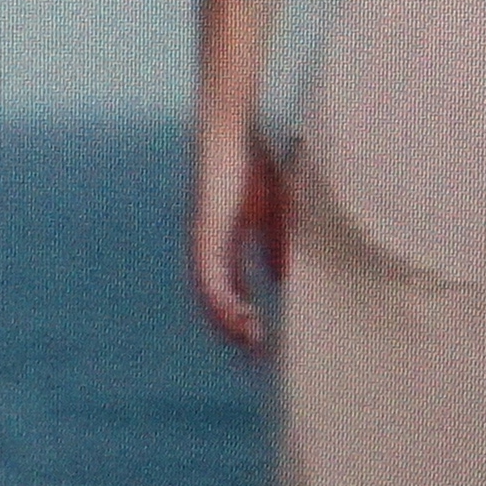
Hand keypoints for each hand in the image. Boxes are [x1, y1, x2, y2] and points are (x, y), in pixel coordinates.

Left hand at [190, 134, 291, 357]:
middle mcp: (207, 248)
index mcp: (222, 242)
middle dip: (235, 330)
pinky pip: (212, 276)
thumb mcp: (273, 209)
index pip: (230, 289)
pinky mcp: (205, 231)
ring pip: (211, 296)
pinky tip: (243, 318)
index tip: (264, 340)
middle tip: (257, 358)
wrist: (230, 127)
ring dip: (231, 324)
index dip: (243, 316)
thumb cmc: (251, 159)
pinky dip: (225, 301)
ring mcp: (203, 241)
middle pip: (215, 301)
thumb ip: (275, 242)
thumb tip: (283, 278)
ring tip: (253, 346)